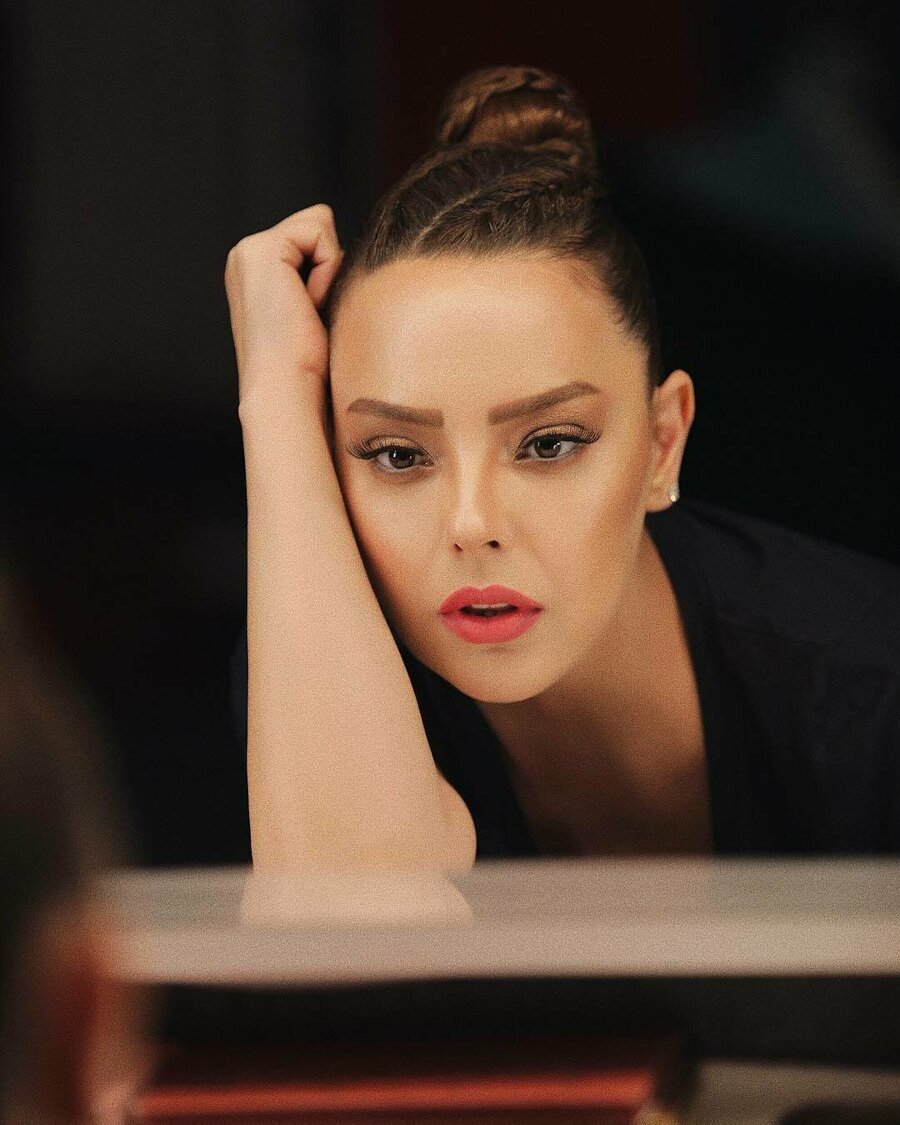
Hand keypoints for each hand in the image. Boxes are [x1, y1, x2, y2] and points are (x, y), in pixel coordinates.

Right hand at [224, 204, 343, 401]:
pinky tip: (309, 303)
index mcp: (256, 270)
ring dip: (328, 268)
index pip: (311, 236)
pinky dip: (327, 269)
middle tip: (312, 311)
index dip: (328, 270)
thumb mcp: (315, 312)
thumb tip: (345, 257)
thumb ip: (319, 276)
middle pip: (316, 224)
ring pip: (319, 224)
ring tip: (309, 308)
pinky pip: (320, 233)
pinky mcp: (262, 249)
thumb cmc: (307, 365)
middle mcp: (246, 256)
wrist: (287, 388)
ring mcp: (249, 250)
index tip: (312, 314)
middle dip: (328, 265)